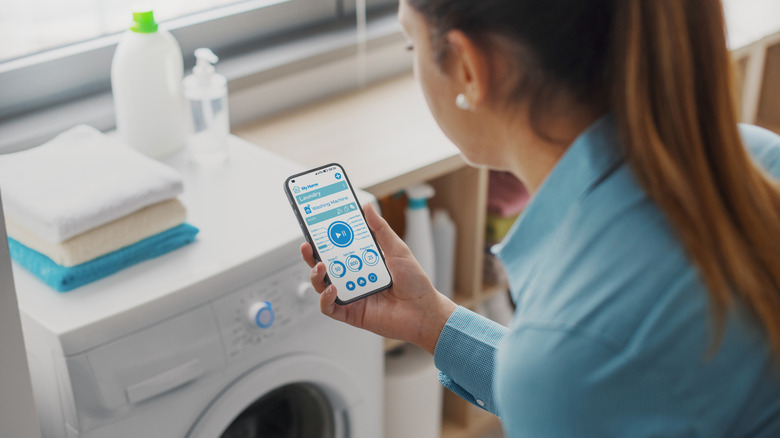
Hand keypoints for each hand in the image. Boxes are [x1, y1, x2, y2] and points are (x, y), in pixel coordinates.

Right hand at [300, 203, 456, 353]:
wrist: (424, 311)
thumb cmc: (415, 283)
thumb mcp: (398, 249)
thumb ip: (380, 229)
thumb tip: (367, 207)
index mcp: (362, 262)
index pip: (336, 248)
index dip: (323, 238)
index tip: (315, 226)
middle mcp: (353, 278)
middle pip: (324, 266)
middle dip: (312, 255)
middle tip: (309, 245)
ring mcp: (351, 295)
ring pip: (322, 285)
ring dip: (316, 275)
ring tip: (321, 266)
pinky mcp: (350, 314)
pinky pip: (329, 307)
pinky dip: (325, 298)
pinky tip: (333, 289)